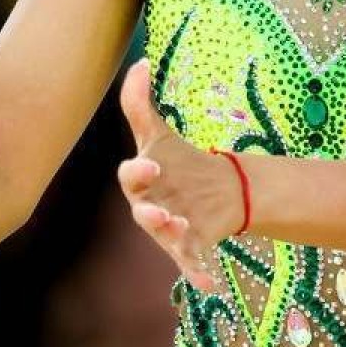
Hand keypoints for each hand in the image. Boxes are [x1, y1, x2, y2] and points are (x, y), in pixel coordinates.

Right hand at [117, 58, 243, 293]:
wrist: (214, 189)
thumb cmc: (176, 161)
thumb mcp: (158, 131)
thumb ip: (140, 101)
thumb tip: (140, 62)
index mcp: (141, 178)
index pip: (132, 176)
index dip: (139, 172)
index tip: (153, 164)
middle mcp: (150, 208)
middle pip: (143, 214)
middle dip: (150, 215)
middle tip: (163, 213)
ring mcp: (168, 231)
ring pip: (165, 238)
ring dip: (172, 236)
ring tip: (184, 230)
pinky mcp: (188, 248)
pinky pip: (190, 265)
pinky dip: (197, 275)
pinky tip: (210, 284)